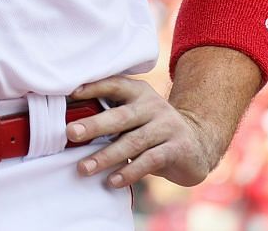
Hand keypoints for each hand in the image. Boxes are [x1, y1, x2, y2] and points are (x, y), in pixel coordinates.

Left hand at [66, 75, 223, 189]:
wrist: (197, 141)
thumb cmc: (153, 129)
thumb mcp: (136, 115)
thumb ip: (112, 115)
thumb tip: (72, 125)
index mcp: (139, 93)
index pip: (114, 85)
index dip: (93, 88)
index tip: (71, 95)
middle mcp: (153, 106)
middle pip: (121, 116)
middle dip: (94, 125)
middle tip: (70, 133)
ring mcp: (166, 126)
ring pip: (133, 142)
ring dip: (106, 156)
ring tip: (84, 168)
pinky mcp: (177, 148)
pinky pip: (150, 160)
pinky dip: (130, 172)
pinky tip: (113, 181)